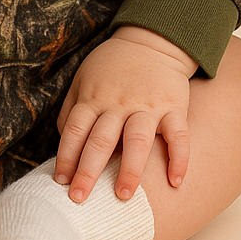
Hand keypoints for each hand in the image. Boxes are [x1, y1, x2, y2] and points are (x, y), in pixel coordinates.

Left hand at [55, 25, 196, 201]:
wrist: (151, 40)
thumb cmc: (112, 67)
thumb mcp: (84, 79)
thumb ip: (72, 109)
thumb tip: (63, 144)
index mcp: (93, 97)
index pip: (74, 130)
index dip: (66, 156)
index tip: (60, 181)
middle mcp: (117, 103)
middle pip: (100, 139)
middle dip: (88, 171)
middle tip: (79, 199)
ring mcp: (147, 105)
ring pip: (137, 139)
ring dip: (129, 169)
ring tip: (122, 196)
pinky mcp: (174, 107)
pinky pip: (178, 135)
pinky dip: (179, 159)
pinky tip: (176, 182)